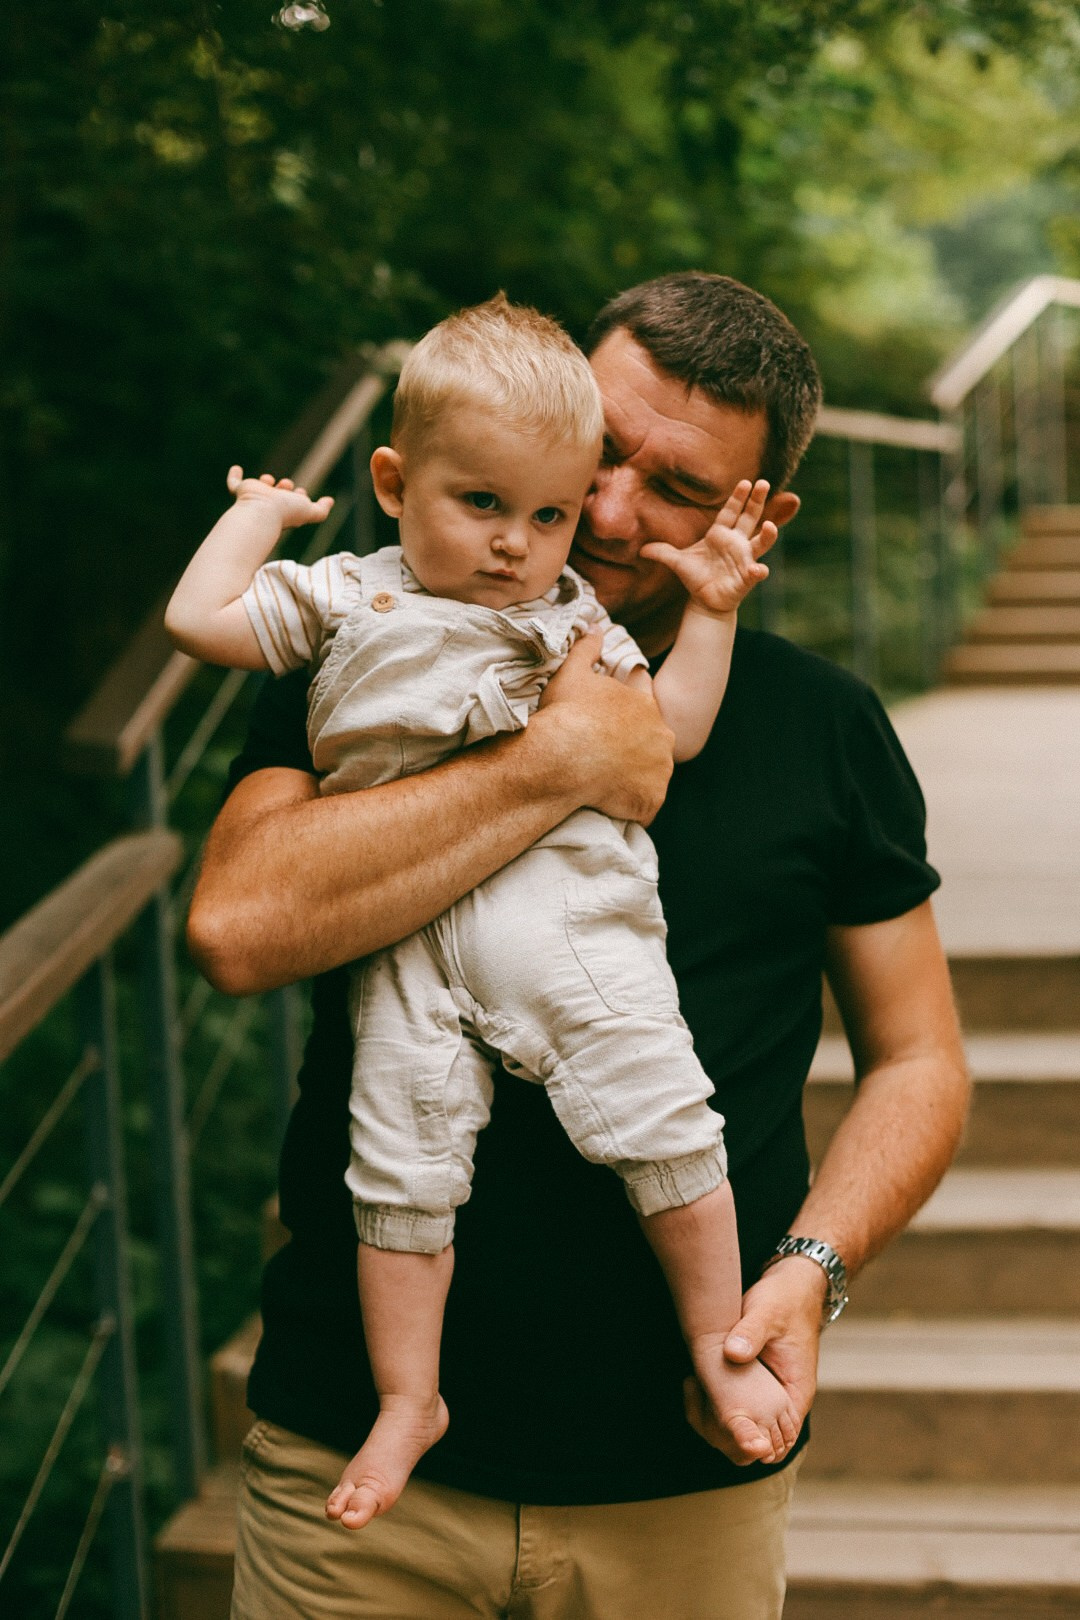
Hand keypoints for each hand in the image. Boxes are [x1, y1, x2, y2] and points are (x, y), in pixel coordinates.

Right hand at [226, 464, 334, 529]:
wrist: (262, 510)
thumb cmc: (286, 512)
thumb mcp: (309, 511)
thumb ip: (321, 510)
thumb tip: (330, 501)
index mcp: (285, 510)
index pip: (293, 502)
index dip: (299, 496)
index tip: (302, 492)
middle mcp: (270, 505)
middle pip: (278, 494)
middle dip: (285, 488)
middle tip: (287, 485)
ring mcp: (255, 498)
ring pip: (260, 488)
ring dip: (266, 482)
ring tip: (269, 480)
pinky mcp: (242, 491)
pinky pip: (234, 483)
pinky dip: (234, 476)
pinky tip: (236, 468)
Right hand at [535, 633, 674, 823]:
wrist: (563, 758)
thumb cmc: (567, 714)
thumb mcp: (572, 673)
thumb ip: (586, 648)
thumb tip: (596, 627)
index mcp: (645, 704)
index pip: (643, 707)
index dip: (625, 717)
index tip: (609, 726)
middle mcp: (661, 734)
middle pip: (651, 742)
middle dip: (634, 749)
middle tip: (604, 758)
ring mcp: (660, 768)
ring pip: (652, 774)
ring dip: (636, 778)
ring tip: (607, 784)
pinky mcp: (652, 798)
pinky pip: (647, 806)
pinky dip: (634, 808)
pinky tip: (614, 806)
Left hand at [640, 479, 775, 617]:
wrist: (705, 600)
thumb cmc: (696, 577)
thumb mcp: (677, 562)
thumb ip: (661, 552)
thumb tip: (640, 549)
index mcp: (720, 534)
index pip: (730, 511)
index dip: (738, 497)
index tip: (746, 482)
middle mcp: (736, 543)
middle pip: (750, 518)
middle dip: (757, 502)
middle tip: (764, 483)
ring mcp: (744, 559)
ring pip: (761, 543)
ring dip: (768, 535)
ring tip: (770, 526)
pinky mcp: (747, 577)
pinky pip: (756, 572)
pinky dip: (758, 571)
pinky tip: (759, 570)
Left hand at [683, 1256, 824, 1451]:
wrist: (791, 1283)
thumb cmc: (784, 1299)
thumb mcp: (768, 1312)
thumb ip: (751, 1333)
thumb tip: (732, 1354)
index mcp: (795, 1394)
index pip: (777, 1442)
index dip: (749, 1442)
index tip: (720, 1422)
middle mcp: (781, 1400)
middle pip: (755, 1439)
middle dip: (725, 1432)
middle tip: (697, 1402)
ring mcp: (766, 1393)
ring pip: (741, 1423)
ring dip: (716, 1417)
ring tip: (692, 1390)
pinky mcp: (751, 1381)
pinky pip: (733, 1404)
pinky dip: (714, 1400)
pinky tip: (693, 1382)